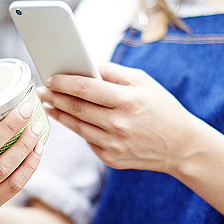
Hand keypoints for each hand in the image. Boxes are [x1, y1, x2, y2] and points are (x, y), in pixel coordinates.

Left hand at [39, 61, 202, 172]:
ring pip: (77, 127)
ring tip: (48, 104)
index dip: (64, 82)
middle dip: (55, 97)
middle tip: (41, 90)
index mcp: (128, 100)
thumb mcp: (144, 82)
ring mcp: (114, 144)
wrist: (182, 147)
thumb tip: (85, 65)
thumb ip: (114, 72)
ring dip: (59, 114)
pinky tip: (67, 119)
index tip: (50, 77)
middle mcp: (119, 124)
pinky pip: (88, 141)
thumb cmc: (162, 108)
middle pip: (76, 108)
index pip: (86, 88)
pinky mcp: (111, 159)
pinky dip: (77, 128)